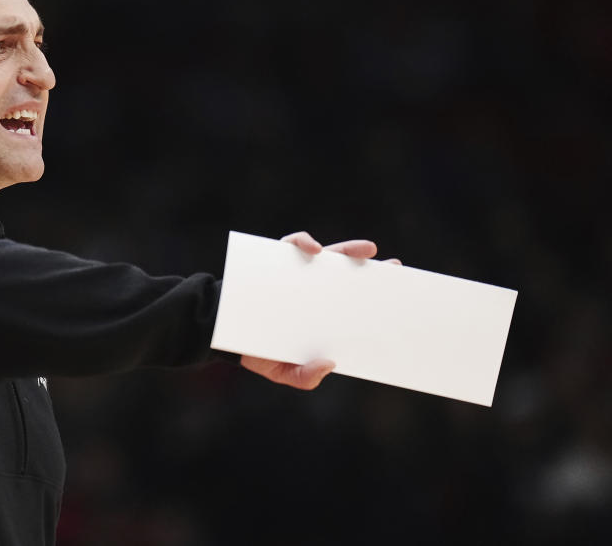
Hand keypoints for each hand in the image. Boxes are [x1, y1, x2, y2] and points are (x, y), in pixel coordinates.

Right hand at [239, 230, 400, 388]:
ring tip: (366, 251)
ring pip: (327, 255)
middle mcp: (313, 289)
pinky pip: (291, 245)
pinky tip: (314, 250)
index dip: (376, 295)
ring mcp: (295, 271)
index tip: (400, 294)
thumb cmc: (256, 350)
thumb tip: (329, 364)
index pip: (353, 300)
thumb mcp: (282, 371)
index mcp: (321, 312)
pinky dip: (303, 242)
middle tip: (394, 266)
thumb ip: (304, 376)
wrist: (219, 329)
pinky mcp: (274, 259)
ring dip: (347, 250)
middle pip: (348, 274)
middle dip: (374, 271)